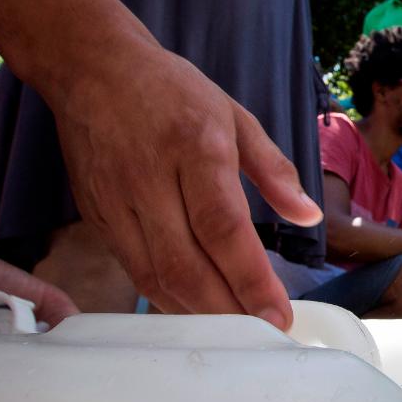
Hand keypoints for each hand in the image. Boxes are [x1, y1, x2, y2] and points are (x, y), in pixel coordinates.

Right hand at [50, 42, 321, 328]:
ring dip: (197, 313)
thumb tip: (308, 216)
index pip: (223, 228)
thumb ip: (274, 170)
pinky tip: (195, 308)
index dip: (250, 279)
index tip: (279, 315)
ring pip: (154, 277)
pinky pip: (133, 271)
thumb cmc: (172, 91)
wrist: (92, 68)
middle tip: (263, 332)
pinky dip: (166, 297)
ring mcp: (117, 201)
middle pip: (186, 265)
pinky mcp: (96, 216)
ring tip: (235, 330)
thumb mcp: (235, 116)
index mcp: (195, 148)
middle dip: (228, 310)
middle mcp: (151, 178)